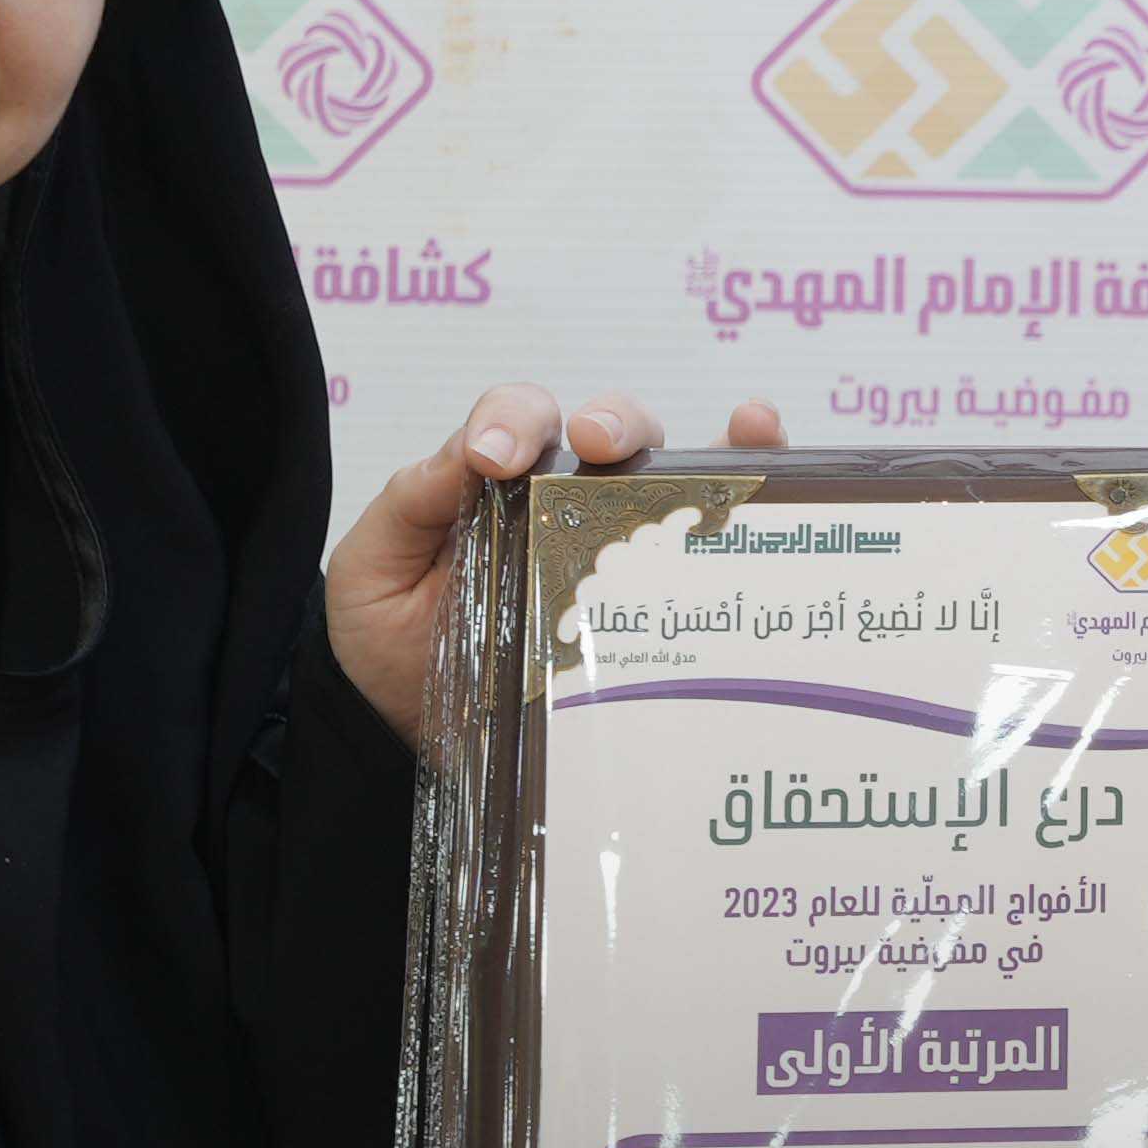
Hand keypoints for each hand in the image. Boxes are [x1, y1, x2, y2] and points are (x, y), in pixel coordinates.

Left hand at [322, 385, 793, 754]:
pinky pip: (715, 534)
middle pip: (615, 430)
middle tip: (596, 445)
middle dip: (615, 421)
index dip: (513, 419)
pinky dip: (758, 488)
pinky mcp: (654, 597)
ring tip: (742, 428)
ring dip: (715, 441)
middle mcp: (570, 496)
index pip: (521, 417)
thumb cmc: (388, 638)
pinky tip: (775, 466)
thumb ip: (408, 503)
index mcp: (498, 477)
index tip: (493, 459)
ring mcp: (620, 542)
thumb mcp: (372, 566)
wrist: (406, 731)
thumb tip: (466, 455)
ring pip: (678, 471)